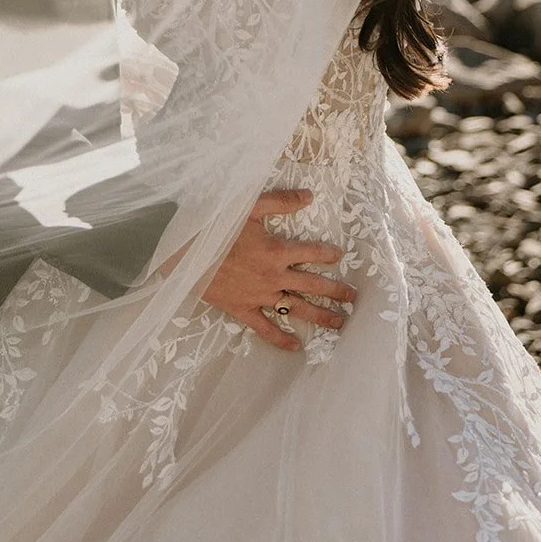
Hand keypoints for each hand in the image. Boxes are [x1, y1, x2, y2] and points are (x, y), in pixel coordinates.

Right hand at [201, 190, 355, 352]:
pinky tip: (297, 346)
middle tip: (353, 298)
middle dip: (336, 291)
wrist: (186, 255)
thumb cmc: (217, 228)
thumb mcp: (250, 207)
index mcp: (278, 251)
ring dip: (320, 316)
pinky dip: (281, 339)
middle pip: (312, 285)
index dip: (328, 253)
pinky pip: (266, 328)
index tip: (339, 255)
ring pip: (296, 309)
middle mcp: (275, 276)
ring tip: (339, 322)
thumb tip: (310, 195)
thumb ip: (281, 202)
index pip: (312, 252)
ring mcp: (260, 296)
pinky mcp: (244, 310)